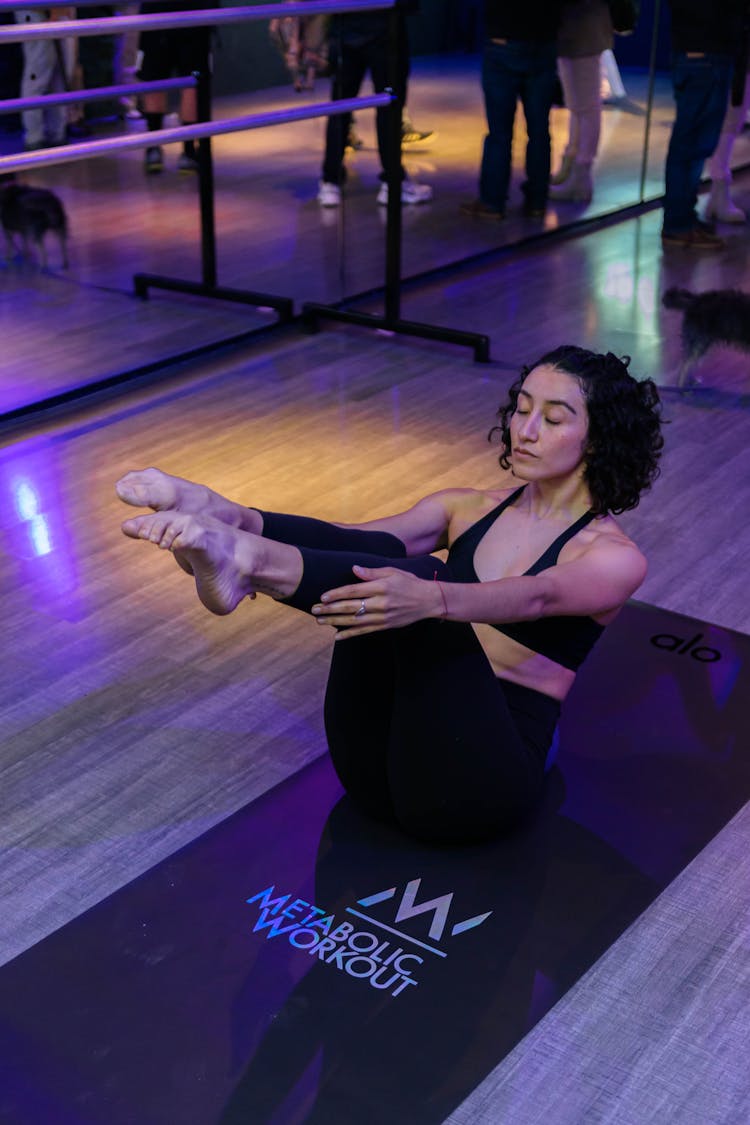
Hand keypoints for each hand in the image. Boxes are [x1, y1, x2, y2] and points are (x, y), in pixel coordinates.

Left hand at [312, 565, 443, 637]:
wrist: (428, 601)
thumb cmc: (409, 582)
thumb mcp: (392, 572)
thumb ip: (372, 572)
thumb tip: (354, 569)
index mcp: (381, 587)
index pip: (354, 591)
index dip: (337, 594)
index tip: (323, 596)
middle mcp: (381, 603)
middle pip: (351, 607)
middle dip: (330, 609)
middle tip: (314, 609)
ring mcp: (383, 617)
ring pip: (354, 621)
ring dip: (335, 622)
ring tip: (320, 621)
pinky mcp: (385, 626)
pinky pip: (364, 631)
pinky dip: (350, 634)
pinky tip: (337, 636)